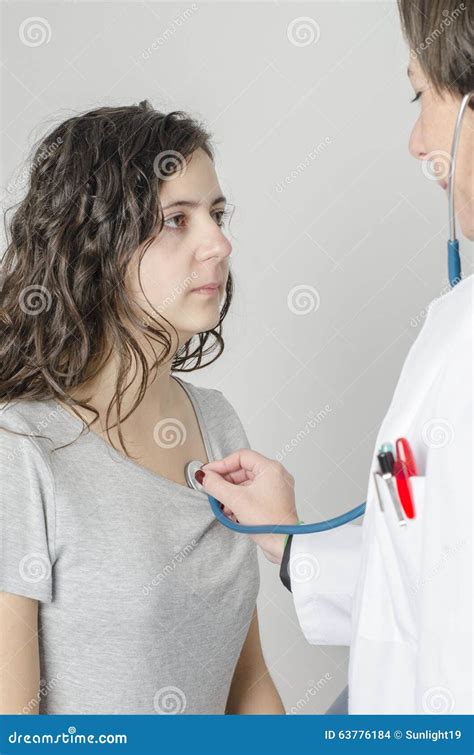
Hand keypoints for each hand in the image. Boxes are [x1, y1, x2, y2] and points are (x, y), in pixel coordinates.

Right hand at [200, 449, 298, 563]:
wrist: (284, 545)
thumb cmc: (269, 522)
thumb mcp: (236, 500)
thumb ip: (216, 485)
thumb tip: (204, 476)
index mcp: (271, 469)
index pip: (241, 457)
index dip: (222, 464)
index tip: (208, 472)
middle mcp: (276, 475)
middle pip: (243, 469)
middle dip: (225, 480)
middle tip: (211, 487)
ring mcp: (275, 488)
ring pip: (246, 482)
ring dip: (231, 491)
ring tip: (220, 503)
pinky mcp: (273, 501)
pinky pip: (252, 493)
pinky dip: (239, 499)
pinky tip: (230, 510)